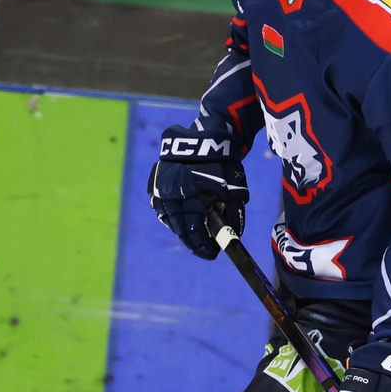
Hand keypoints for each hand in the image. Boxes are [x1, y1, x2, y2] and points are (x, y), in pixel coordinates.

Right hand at [148, 126, 246, 260]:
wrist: (205, 137)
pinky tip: (184, 220)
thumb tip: (234, 236)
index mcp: (187, 199)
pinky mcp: (156, 181)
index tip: (212, 254)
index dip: (202, 246)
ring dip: (182, 229)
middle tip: (205, 250)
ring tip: (195, 238)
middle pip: (180, 227)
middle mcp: (169, 196)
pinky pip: (163, 205)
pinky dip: (173, 215)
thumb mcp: (233, 190)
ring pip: (169, 218)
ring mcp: (160, 189)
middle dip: (193, 240)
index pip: (193, 231)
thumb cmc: (222, 164)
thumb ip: (234, 214)